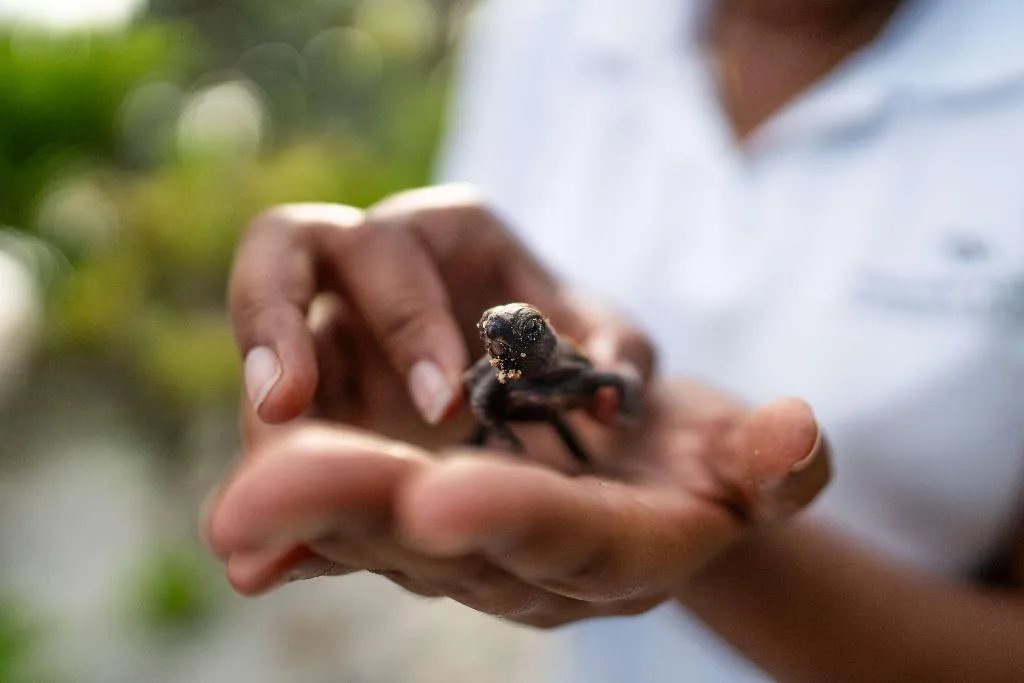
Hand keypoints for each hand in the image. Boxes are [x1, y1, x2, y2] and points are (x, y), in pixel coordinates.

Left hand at [203, 381, 828, 627]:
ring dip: (309, 514)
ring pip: (383, 539)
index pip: (567, 540)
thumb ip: (782, 462)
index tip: (444, 498)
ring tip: (236, 502)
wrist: (652, 490)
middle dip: (362, 511)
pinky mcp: (425, 524)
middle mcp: (532, 566)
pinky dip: (304, 536)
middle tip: (266, 498)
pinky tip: (241, 531)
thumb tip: (792, 433)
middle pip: (444, 541)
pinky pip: (355, 541)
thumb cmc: (713, 472)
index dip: (512, 518)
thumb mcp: (765, 467)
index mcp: (621, 552)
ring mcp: (470, 552)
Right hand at [227, 184, 653, 449]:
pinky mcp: (315, 392)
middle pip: (283, 249)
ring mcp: (330, 326)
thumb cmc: (577, 343)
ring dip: (252, 404)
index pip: (395, 243)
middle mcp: (369, 265)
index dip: (406, 320)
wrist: (552, 386)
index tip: (443, 406)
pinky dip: (265, 477)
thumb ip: (614, 363)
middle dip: (277, 321)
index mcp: (443, 233)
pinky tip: (259, 553)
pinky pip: (273, 423)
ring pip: (258, 340)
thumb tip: (603, 409)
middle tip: (283, 402)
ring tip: (252, 489)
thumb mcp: (609, 346)